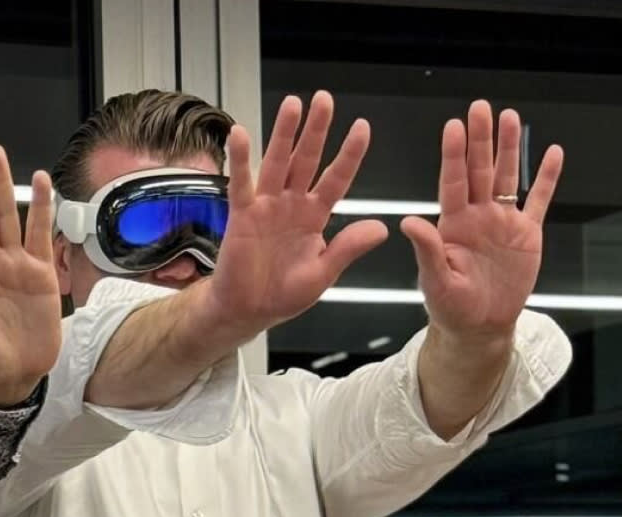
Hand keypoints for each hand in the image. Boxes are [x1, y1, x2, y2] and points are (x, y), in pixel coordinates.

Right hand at [193, 91, 388, 341]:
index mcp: (314, 216)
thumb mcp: (323, 272)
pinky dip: (241, 159)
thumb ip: (348, 248)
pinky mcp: (242, 215)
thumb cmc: (283, 294)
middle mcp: (291, 204)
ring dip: (285, 134)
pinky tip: (240, 134)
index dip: (349, 154)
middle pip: (307, 160)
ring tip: (293, 104)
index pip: (336, 178)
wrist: (249, 311)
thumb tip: (381, 227)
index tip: (362, 127)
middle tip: (325, 99)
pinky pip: (242, 183)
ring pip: (278, 163)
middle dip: (317, 130)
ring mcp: (266, 206)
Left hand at [401, 101, 562, 344]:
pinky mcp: (527, 233)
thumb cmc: (450, 307)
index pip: (453, 181)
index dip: (453, 154)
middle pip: (480, 170)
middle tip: (480, 107)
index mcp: (452, 224)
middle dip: (480, 139)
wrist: (479, 326)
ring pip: (508, 176)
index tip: (453, 126)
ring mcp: (503, 222)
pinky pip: (539, 200)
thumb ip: (426, 249)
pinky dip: (547, 177)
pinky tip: (552, 152)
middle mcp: (477, 215)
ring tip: (510, 117)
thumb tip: (407, 221)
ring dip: (509, 148)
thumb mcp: (435, 281)